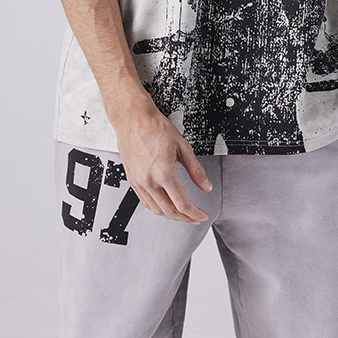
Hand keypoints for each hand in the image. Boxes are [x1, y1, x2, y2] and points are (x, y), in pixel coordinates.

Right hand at [112, 99, 211, 222]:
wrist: (133, 118)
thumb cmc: (155, 127)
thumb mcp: (183, 146)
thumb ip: (196, 170)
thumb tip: (206, 185)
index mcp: (164, 172)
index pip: (182, 204)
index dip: (195, 213)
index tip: (201, 215)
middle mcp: (149, 180)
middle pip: (169, 211)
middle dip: (185, 218)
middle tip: (195, 217)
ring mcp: (138, 182)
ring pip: (156, 209)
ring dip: (171, 216)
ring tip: (182, 214)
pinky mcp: (132, 180)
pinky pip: (145, 202)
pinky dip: (157, 208)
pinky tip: (165, 206)